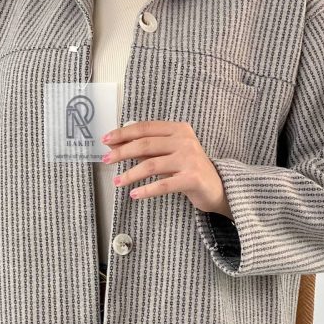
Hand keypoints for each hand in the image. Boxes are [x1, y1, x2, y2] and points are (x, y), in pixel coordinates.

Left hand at [100, 120, 233, 219]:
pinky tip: (134, 194)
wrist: (218, 188)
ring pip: (151, 164)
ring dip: (130, 174)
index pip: (145, 128)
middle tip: (106, 160)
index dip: (123, 133)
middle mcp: (185, 141)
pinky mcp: (192, 179)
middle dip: (122, 152)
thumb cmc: (189, 170)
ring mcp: (190, 159)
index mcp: (178, 129)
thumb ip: (146, 149)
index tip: (106, 140)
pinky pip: (163, 184)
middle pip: (145, 144)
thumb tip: (115, 144)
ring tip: (117, 181)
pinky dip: (146, 190)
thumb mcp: (168, 155)